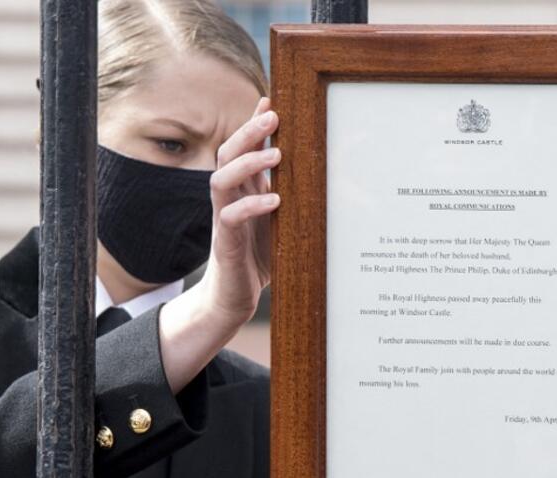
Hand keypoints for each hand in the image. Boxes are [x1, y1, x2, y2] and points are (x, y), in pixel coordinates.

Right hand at [199, 95, 279, 328]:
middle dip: (249, 131)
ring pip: (222, 179)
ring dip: (248, 163)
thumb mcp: (283, 221)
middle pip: (228, 153)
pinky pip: (230, 217)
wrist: (233, 298)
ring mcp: (223, 218)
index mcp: (243, 189)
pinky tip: (273, 201)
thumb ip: (295, 197)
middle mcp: (229, 198)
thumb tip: (335, 178)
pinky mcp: (225, 243)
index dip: (253, 123)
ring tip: (276, 153)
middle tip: (272, 115)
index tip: (270, 99)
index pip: (243, 148)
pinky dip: (251, 206)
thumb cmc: (260, 257)